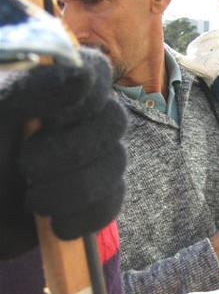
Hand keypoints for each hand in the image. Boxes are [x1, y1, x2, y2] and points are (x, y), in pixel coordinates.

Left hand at [0, 48, 126, 258]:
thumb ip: (29, 86)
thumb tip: (77, 70)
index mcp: (51, 90)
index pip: (95, 70)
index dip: (88, 93)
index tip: (54, 117)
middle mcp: (77, 120)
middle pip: (113, 121)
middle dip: (73, 152)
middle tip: (27, 167)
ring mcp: (89, 159)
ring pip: (116, 164)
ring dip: (75, 189)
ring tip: (33, 203)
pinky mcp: (94, 197)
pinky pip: (113, 202)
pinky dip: (85, 216)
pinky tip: (56, 223)